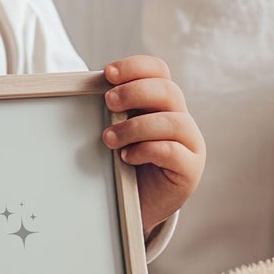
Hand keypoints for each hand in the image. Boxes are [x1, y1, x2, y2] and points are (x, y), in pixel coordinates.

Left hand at [101, 55, 204, 236]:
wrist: (140, 206)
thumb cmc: (127, 165)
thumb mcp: (120, 133)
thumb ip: (113, 112)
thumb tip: (83, 92)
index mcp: (163, 103)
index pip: (158, 71)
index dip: (135, 67)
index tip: (107, 73)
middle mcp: (181, 119)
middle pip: (168, 90)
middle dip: (135, 92)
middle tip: (108, 102)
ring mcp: (191, 144)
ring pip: (173, 121)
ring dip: (136, 126)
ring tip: (109, 139)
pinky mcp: (190, 169)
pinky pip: (173, 152)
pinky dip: (146, 150)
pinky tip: (127, 157)